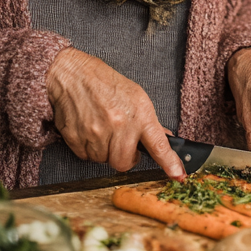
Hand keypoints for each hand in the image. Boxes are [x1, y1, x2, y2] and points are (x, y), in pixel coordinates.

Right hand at [46, 48, 185, 178]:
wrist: (73, 75)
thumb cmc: (105, 83)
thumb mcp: (135, 96)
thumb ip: (148, 121)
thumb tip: (164, 139)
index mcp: (139, 113)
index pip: (158, 144)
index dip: (169, 163)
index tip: (178, 175)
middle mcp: (119, 124)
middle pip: (124, 163)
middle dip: (124, 157)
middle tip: (121, 143)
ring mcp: (97, 132)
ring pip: (103, 160)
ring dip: (104, 151)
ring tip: (102, 128)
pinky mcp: (77, 138)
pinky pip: (86, 157)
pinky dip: (88, 148)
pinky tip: (89, 129)